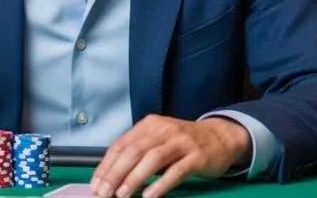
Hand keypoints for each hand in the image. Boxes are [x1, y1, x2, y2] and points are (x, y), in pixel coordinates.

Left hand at [91, 115, 250, 197]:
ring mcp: (181, 142)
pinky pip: (176, 170)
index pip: (121, 144)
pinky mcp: (197, 156)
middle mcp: (163, 130)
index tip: (96, 184)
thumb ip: (139, 151)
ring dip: (134, 178)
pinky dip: (161, 183)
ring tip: (122, 195)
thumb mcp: (159, 139)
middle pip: (134, 151)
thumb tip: (112, 174)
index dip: (106, 165)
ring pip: (152, 159)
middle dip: (115, 173)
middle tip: (104, 193)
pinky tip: (150, 196)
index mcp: (150, 125)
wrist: (220, 136)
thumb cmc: (184, 142)